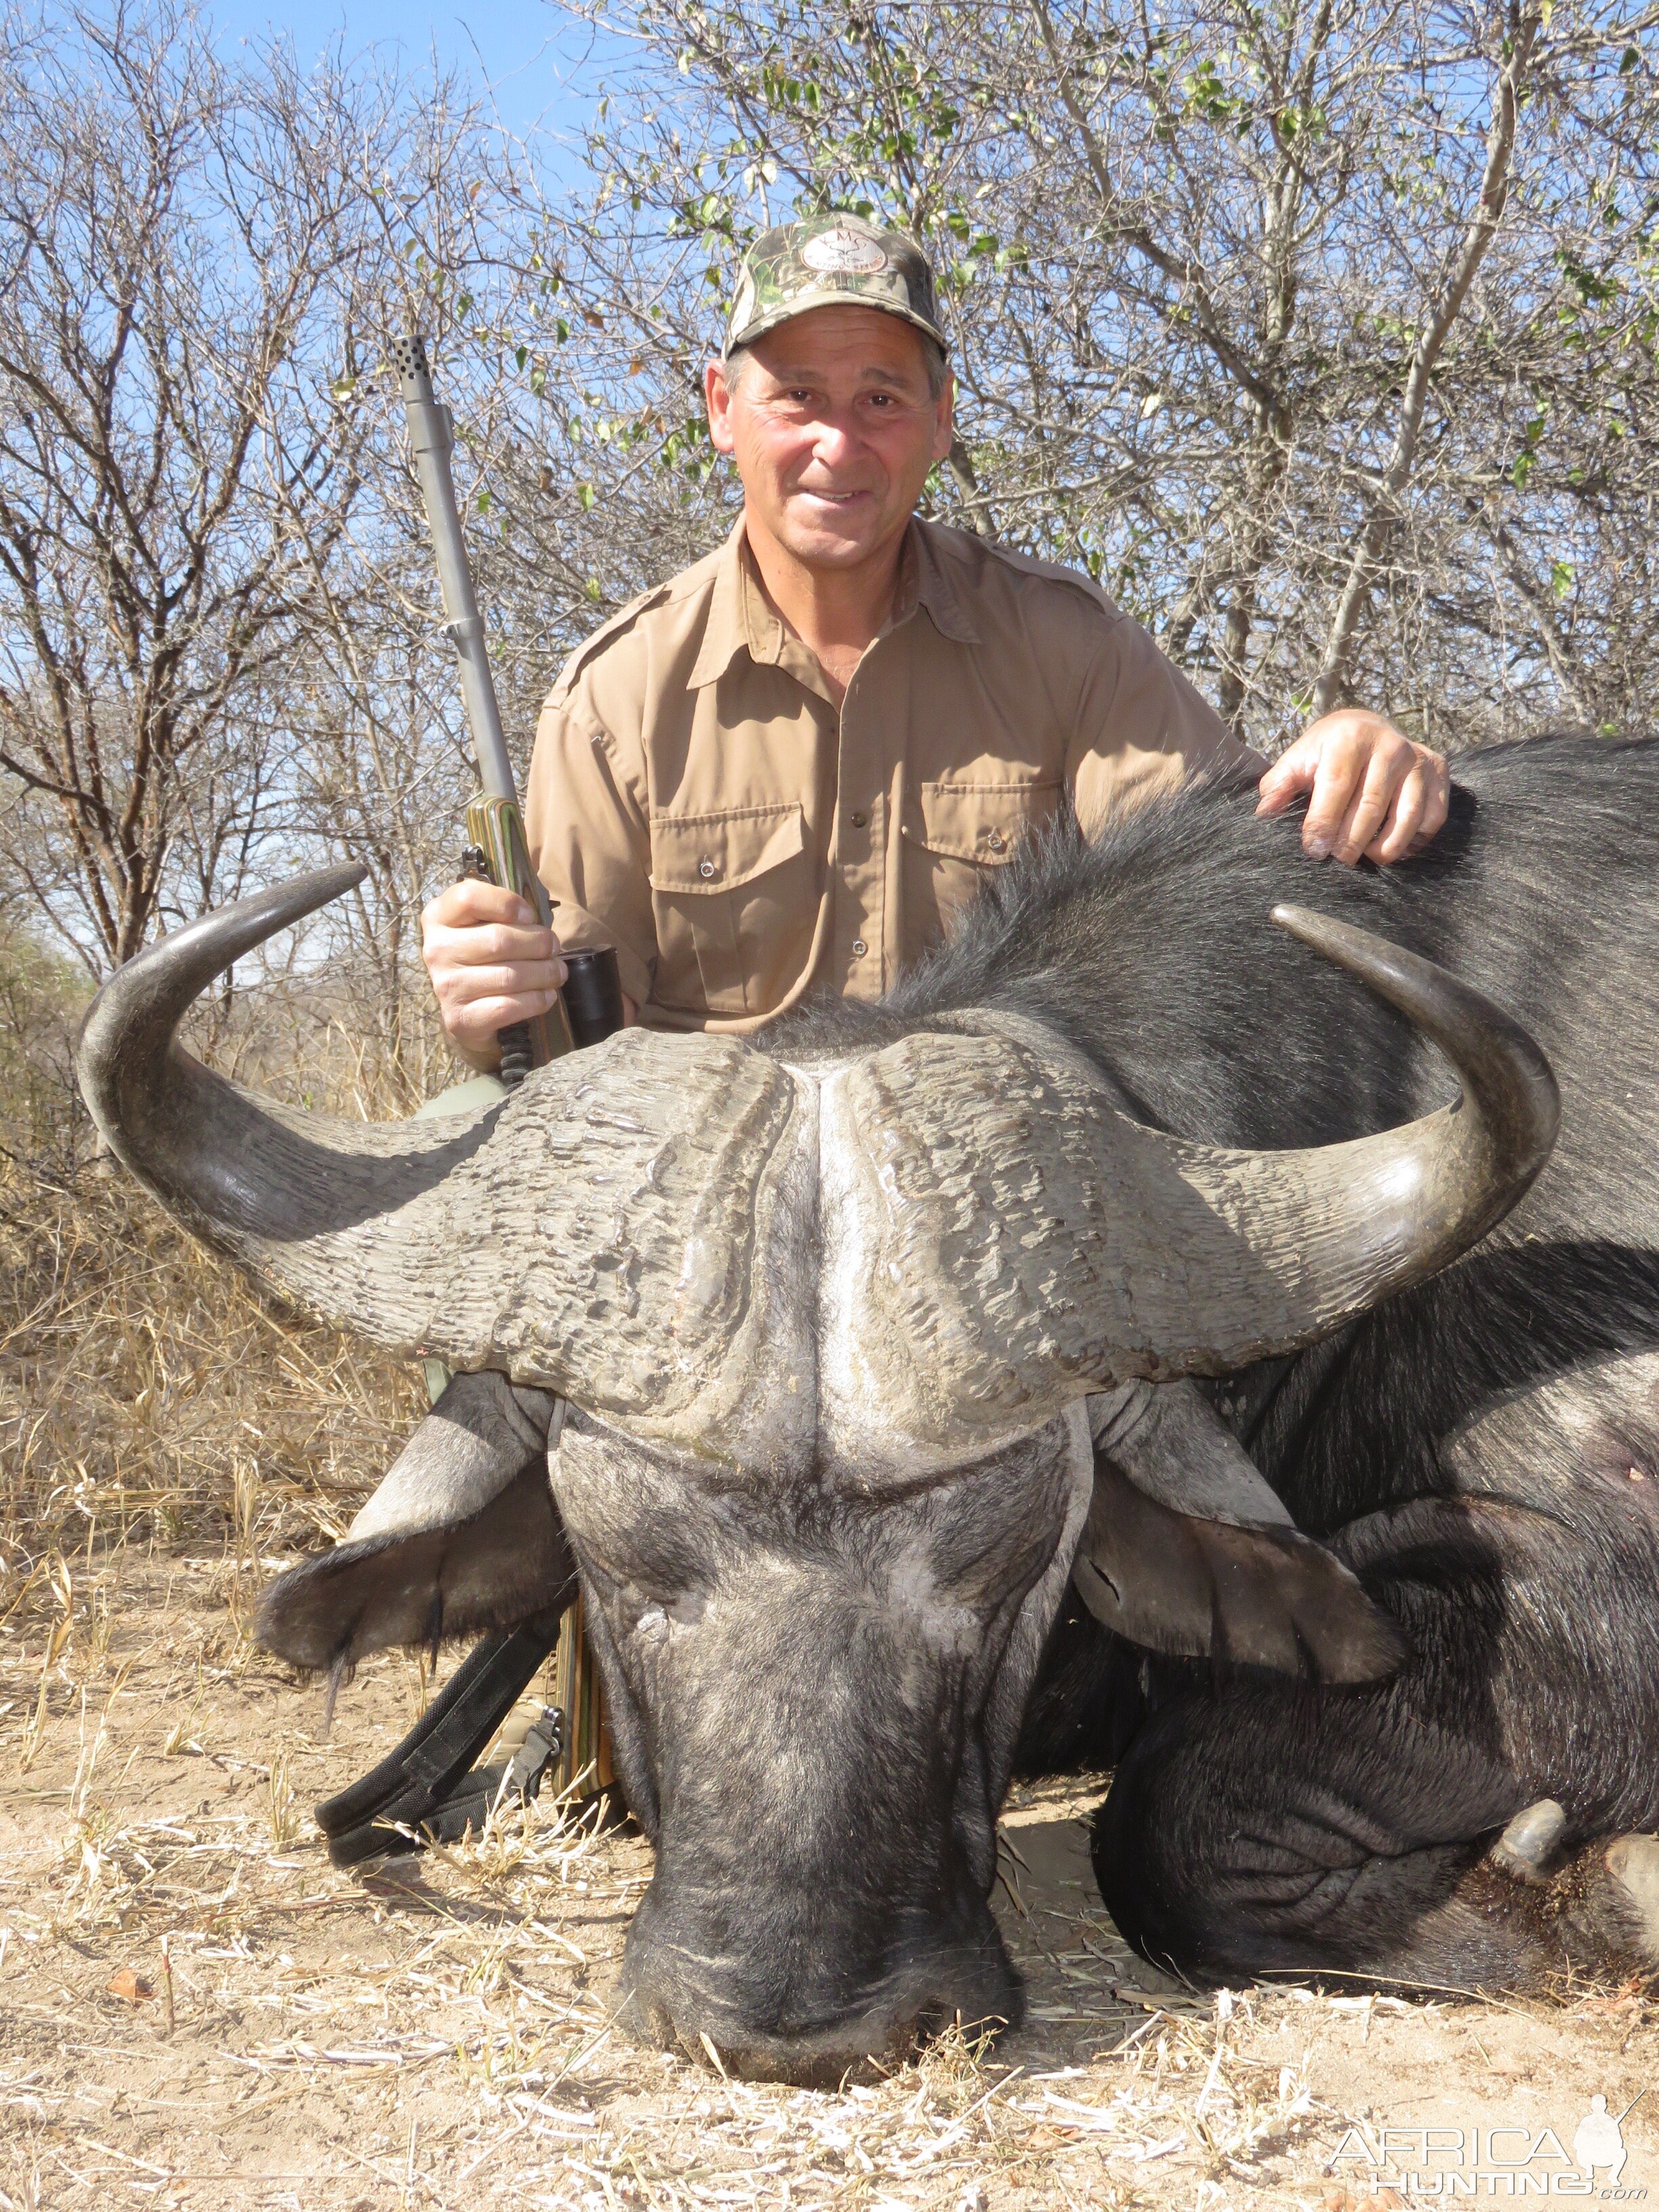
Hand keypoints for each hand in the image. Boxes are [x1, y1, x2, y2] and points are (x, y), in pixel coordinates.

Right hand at [421, 878, 566, 1071]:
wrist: (465, 1013)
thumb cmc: (482, 958)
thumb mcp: (481, 924)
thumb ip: (500, 910)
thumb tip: (533, 919)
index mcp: (438, 918)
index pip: (468, 897)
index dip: (507, 903)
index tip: (529, 916)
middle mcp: (436, 950)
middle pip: (498, 939)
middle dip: (539, 943)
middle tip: (554, 948)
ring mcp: (446, 987)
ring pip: (509, 976)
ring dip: (545, 973)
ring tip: (557, 972)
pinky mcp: (460, 1019)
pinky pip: (509, 1006)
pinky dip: (537, 1000)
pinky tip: (546, 995)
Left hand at [1256, 710, 1449, 865]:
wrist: (1366, 728)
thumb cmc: (1327, 752)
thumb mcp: (1298, 760)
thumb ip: (1278, 785)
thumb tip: (1265, 813)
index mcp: (1350, 737)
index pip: (1337, 786)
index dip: (1323, 823)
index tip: (1314, 850)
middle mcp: (1389, 745)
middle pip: (1370, 806)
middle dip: (1350, 842)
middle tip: (1338, 860)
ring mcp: (1417, 759)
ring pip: (1406, 817)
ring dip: (1384, 847)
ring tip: (1364, 856)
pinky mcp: (1438, 772)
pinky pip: (1431, 819)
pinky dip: (1412, 840)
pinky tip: (1391, 845)